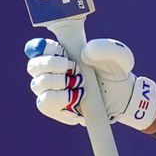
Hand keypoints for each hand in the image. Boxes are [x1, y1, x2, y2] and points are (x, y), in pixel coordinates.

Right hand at [25, 37, 155, 130]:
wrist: (122, 95)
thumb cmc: (115, 70)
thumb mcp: (118, 56)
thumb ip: (105, 48)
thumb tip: (85, 53)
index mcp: (60, 52)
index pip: (37, 47)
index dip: (45, 49)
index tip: (63, 50)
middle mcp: (50, 71)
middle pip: (33, 67)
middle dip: (53, 66)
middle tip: (75, 69)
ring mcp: (50, 90)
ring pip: (38, 86)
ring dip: (59, 85)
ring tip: (80, 86)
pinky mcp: (55, 108)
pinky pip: (45, 105)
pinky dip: (61, 102)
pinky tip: (77, 101)